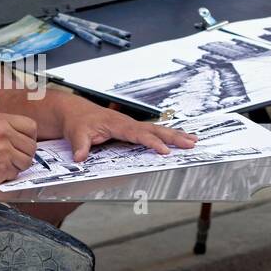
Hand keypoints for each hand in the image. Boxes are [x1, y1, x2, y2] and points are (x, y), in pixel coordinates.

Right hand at [0, 112, 37, 187]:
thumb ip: (7, 127)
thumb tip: (28, 136)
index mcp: (0, 120)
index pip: (31, 126)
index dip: (30, 136)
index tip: (23, 142)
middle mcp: (4, 134)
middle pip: (32, 146)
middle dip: (25, 153)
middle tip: (13, 156)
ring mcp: (4, 152)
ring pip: (27, 161)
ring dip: (18, 165)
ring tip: (3, 163)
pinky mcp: (1, 169)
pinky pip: (16, 173)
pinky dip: (8, 175)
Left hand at [60, 96, 197, 162]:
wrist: (76, 112)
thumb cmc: (78, 121)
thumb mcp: (76, 133)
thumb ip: (80, 145)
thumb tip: (80, 158)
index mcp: (117, 124)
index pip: (138, 134)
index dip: (152, 142)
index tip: (165, 151)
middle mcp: (128, 123)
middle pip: (155, 129)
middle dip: (173, 137)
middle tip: (191, 143)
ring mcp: (132, 125)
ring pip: (157, 129)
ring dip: (175, 135)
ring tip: (193, 140)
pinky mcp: (132, 128)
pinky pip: (153, 131)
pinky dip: (167, 134)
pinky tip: (179, 138)